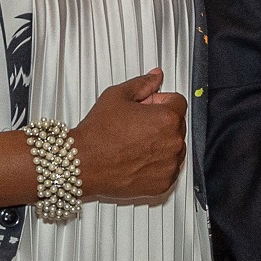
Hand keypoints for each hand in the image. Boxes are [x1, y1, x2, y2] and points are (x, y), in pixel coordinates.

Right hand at [69, 69, 187, 201]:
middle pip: (177, 125)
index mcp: (167, 118)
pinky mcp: (163, 184)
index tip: (147, 106)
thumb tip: (156, 77)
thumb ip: (143, 83)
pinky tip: (137, 159)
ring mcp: (170, 165)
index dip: (160, 101)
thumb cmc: (98, 134)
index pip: (178, 102)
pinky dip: (157, 165)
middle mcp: (173, 143)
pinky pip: (168, 169)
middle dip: (160, 122)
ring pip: (174, 148)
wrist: (83, 163)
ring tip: (135, 143)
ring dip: (161, 143)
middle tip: (135, 125)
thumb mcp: (117, 96)